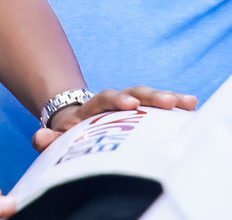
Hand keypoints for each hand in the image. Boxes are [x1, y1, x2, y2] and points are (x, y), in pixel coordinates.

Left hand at [30, 86, 197, 151]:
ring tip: (187, 102)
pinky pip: (160, 106)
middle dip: (149, 96)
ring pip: (148, 97)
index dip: (117, 101)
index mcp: (93, 107)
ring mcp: (129, 105)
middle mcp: (113, 102)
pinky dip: (175, 104)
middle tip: (166, 102)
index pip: (105, 99)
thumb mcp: (59, 136)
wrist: (76, 118)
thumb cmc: (70, 133)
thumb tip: (38, 137)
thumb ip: (49, 138)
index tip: (131, 104)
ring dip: (166, 98)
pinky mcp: (142, 111)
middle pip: (131, 92)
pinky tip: (192, 105)